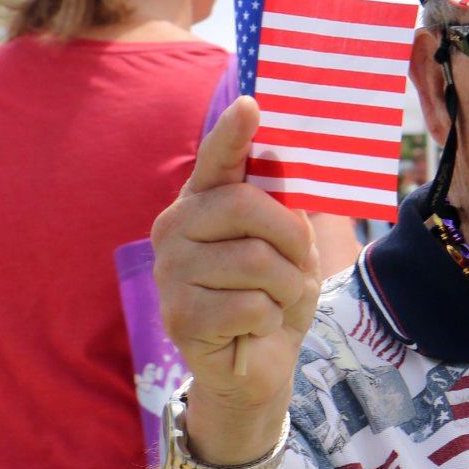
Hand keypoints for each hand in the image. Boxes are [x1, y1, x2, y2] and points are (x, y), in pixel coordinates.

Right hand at [151, 97, 322, 455]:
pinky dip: (269, 320)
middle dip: (291, 240)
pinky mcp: (179, 316)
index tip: (250, 105)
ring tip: (274, 302)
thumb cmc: (274, 295)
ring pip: (255, 262)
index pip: (217, 161)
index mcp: (202, 203)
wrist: (259, 363)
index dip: (232, 134)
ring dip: (285, 288)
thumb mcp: (290, 247)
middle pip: (247, 207)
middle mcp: (175, 228)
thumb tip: (286, 168)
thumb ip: (284, 207)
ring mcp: (171, 272)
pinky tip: (254, 328)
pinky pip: (249, 305)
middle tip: (297, 268)